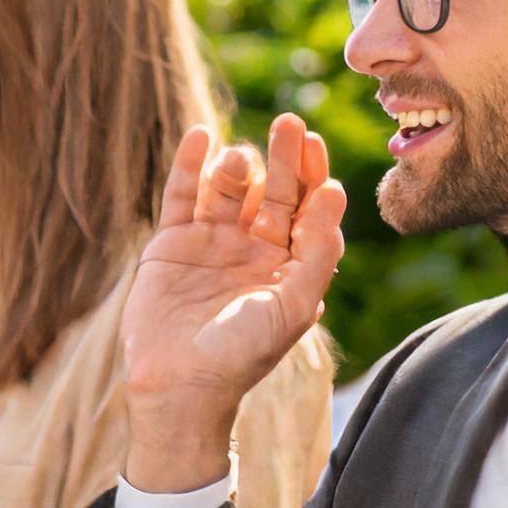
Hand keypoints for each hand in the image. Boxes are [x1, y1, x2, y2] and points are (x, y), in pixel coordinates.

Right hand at [121, 114, 344, 487]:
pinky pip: (183, 195)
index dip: (313, 175)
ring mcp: (213, 243)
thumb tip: (335, 192)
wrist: (180, 385)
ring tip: (245, 160)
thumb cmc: (244, 353)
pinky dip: (191, 165)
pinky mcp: (172, 243)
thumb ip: (318, 251)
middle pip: (274, 192)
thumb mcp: (293, 305)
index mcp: (290, 264)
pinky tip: (200, 136)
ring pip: (230, 189)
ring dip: (240, 168)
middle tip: (290, 123)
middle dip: (284, 159)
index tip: (315, 143)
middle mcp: (254, 249)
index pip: (308, 209)